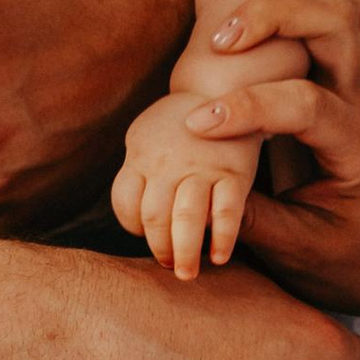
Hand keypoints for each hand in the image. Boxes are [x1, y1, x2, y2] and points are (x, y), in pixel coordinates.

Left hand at [112, 90, 262, 277]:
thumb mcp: (146, 135)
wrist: (224, 87)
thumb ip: (137, 170)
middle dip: (159, 249)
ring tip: (187, 273)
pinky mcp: (234, 173)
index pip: (125, 203)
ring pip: (186, 219)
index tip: (145, 235)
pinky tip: (220, 257)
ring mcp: (202, 168)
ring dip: (185, 253)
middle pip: (154, 217)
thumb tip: (134, 216)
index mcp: (142, 155)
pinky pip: (227, 212)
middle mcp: (168, 163)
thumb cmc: (180, 123)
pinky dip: (223, 239)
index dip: (132, 227)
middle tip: (169, 266)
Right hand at [197, 0, 359, 318]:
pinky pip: (358, 9)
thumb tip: (197, 197)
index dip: (250, 109)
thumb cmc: (345, 261)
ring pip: (354, 6)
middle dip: (280, 20)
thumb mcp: (300, 253)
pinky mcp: (351, 74)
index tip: (198, 123)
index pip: (307, 107)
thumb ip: (253, 222)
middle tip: (222, 36)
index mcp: (357, 147)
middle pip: (339, 33)